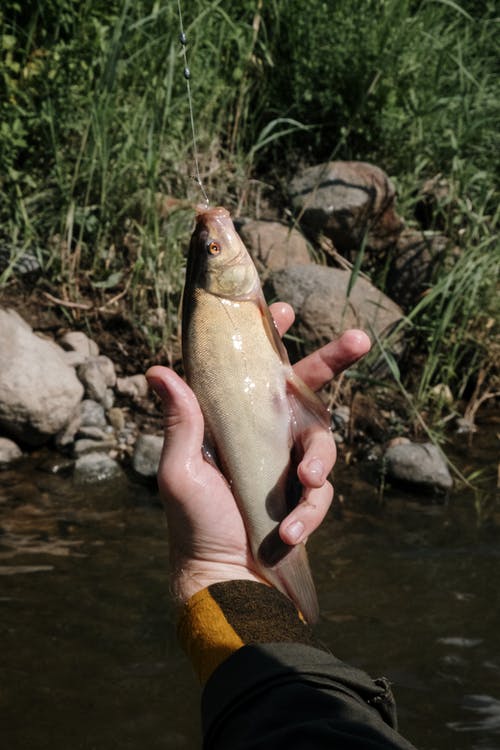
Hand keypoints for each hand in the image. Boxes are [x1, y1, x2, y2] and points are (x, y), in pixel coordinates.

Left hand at [146, 303, 369, 602]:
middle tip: (360, 339)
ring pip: (323, 443)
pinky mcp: (304, 497)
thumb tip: (157, 369)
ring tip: (305, 485)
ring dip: (318, 463)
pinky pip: (321, 493)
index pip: (255, 369)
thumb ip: (179, 422)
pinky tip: (290, 533)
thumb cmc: (193, 523)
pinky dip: (309, 513)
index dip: (271, 337)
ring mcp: (288, 465)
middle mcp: (265, 435)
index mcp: (234, 420)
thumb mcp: (180, 471)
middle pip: (308, 388)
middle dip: (335, 359)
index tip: (283, 309)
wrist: (220, 579)